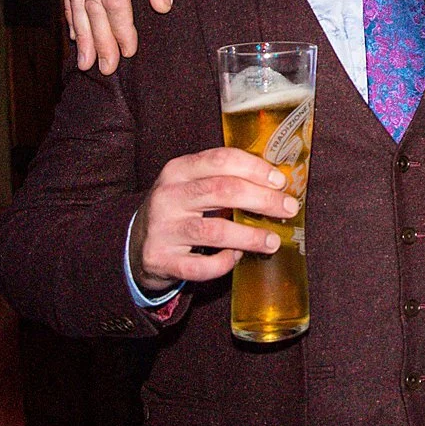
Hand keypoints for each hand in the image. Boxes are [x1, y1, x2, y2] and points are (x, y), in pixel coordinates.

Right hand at [130, 148, 297, 294]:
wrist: (136, 245)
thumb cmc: (178, 210)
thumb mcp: (191, 185)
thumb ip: (224, 179)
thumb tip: (277, 184)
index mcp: (178, 170)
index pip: (221, 159)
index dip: (255, 169)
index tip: (280, 181)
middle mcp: (168, 196)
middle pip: (223, 190)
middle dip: (263, 200)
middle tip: (288, 209)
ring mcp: (162, 228)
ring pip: (215, 230)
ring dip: (250, 236)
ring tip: (272, 241)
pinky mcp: (160, 260)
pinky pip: (200, 266)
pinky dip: (224, 263)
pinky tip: (236, 257)